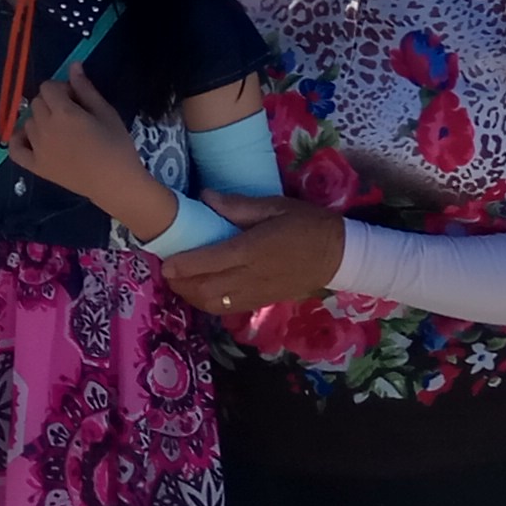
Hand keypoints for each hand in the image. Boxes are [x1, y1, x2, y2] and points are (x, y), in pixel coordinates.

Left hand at [14, 69, 158, 225]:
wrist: (115, 183)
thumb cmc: (116, 146)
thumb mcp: (106, 112)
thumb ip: (85, 89)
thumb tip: (73, 65)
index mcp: (63, 112)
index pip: (48, 87)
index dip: (62, 89)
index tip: (76, 99)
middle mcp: (45, 128)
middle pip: (37, 103)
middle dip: (51, 103)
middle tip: (72, 115)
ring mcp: (37, 148)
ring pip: (28, 122)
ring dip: (40, 121)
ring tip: (60, 132)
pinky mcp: (36, 166)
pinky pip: (15, 149)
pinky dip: (18, 141)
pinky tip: (30, 139)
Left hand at [160, 193, 345, 314]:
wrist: (340, 255)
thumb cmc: (307, 224)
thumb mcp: (276, 206)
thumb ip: (239, 205)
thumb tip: (205, 197)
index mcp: (254, 250)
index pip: (211, 261)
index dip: (185, 265)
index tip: (166, 263)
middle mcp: (252, 276)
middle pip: (207, 289)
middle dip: (182, 285)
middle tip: (168, 272)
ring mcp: (257, 293)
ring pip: (215, 304)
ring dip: (193, 296)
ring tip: (181, 282)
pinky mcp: (262, 302)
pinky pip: (229, 308)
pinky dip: (210, 303)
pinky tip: (202, 291)